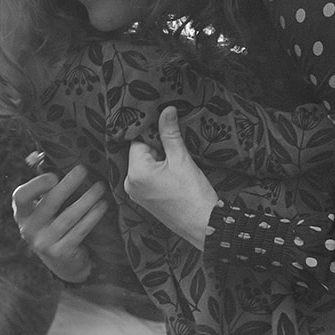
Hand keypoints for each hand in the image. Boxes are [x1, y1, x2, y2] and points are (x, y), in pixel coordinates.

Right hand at [11, 160, 106, 282]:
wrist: (63, 264)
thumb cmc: (54, 226)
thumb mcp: (43, 210)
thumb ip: (44, 188)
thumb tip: (45, 156)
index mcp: (22, 213)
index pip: (21, 196)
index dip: (36, 185)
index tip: (54, 176)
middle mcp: (29, 228)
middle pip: (49, 203)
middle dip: (68, 185)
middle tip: (83, 170)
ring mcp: (44, 243)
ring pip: (68, 216)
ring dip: (86, 199)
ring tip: (100, 187)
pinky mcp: (60, 253)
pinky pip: (80, 230)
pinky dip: (92, 217)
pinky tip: (102, 206)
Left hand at [125, 106, 217, 248]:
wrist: (204, 225)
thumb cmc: (193, 193)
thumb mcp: (181, 159)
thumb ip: (170, 133)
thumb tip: (166, 110)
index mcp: (136, 173)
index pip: (138, 141)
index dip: (154, 135)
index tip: (169, 135)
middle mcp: (130, 184)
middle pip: (140, 153)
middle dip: (158, 149)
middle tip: (177, 153)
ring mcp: (136, 194)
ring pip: (145, 165)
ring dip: (160, 161)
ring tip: (178, 166)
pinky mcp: (144, 200)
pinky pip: (147, 178)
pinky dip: (159, 173)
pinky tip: (174, 177)